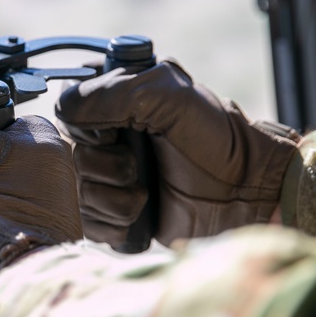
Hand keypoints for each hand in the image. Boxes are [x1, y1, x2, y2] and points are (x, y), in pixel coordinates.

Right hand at [56, 61, 298, 247]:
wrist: (248, 196)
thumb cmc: (220, 140)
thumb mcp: (170, 95)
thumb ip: (115, 91)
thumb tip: (67, 108)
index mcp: (119, 103)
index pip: (68, 111)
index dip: (88, 129)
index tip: (117, 134)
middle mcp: (112, 140)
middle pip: (69, 159)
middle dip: (104, 170)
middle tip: (138, 169)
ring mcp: (114, 180)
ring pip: (77, 195)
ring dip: (112, 200)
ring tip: (146, 196)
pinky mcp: (119, 217)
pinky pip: (90, 226)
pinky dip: (114, 225)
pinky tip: (142, 217)